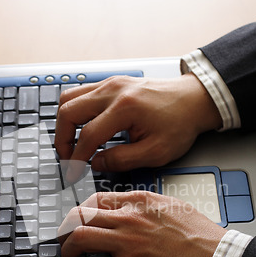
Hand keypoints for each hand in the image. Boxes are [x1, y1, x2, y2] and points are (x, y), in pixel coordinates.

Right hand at [55, 73, 221, 180]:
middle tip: (68, 158)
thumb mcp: (155, 152)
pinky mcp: (111, 83)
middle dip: (62, 139)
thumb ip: (122, 160)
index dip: (76, 159)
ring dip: (65, 123)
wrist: (193, 100)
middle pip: (68, 111)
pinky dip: (75, 112)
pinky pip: (80, 93)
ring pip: (69, 98)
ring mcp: (110, 83)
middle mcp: (113, 90)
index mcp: (125, 107)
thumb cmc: (180, 123)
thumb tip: (95, 163)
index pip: (87, 136)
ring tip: (71, 143)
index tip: (73, 173)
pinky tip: (82, 128)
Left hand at [59, 191, 225, 256]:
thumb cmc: (201, 237)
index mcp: (140, 201)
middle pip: (81, 216)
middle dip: (67, 229)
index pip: (97, 199)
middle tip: (65, 239)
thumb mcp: (173, 207)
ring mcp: (127, 243)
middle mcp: (129, 218)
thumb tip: (132, 210)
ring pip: (79, 238)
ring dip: (67, 250)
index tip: (77, 220)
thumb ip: (148, 206)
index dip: (81, 211)